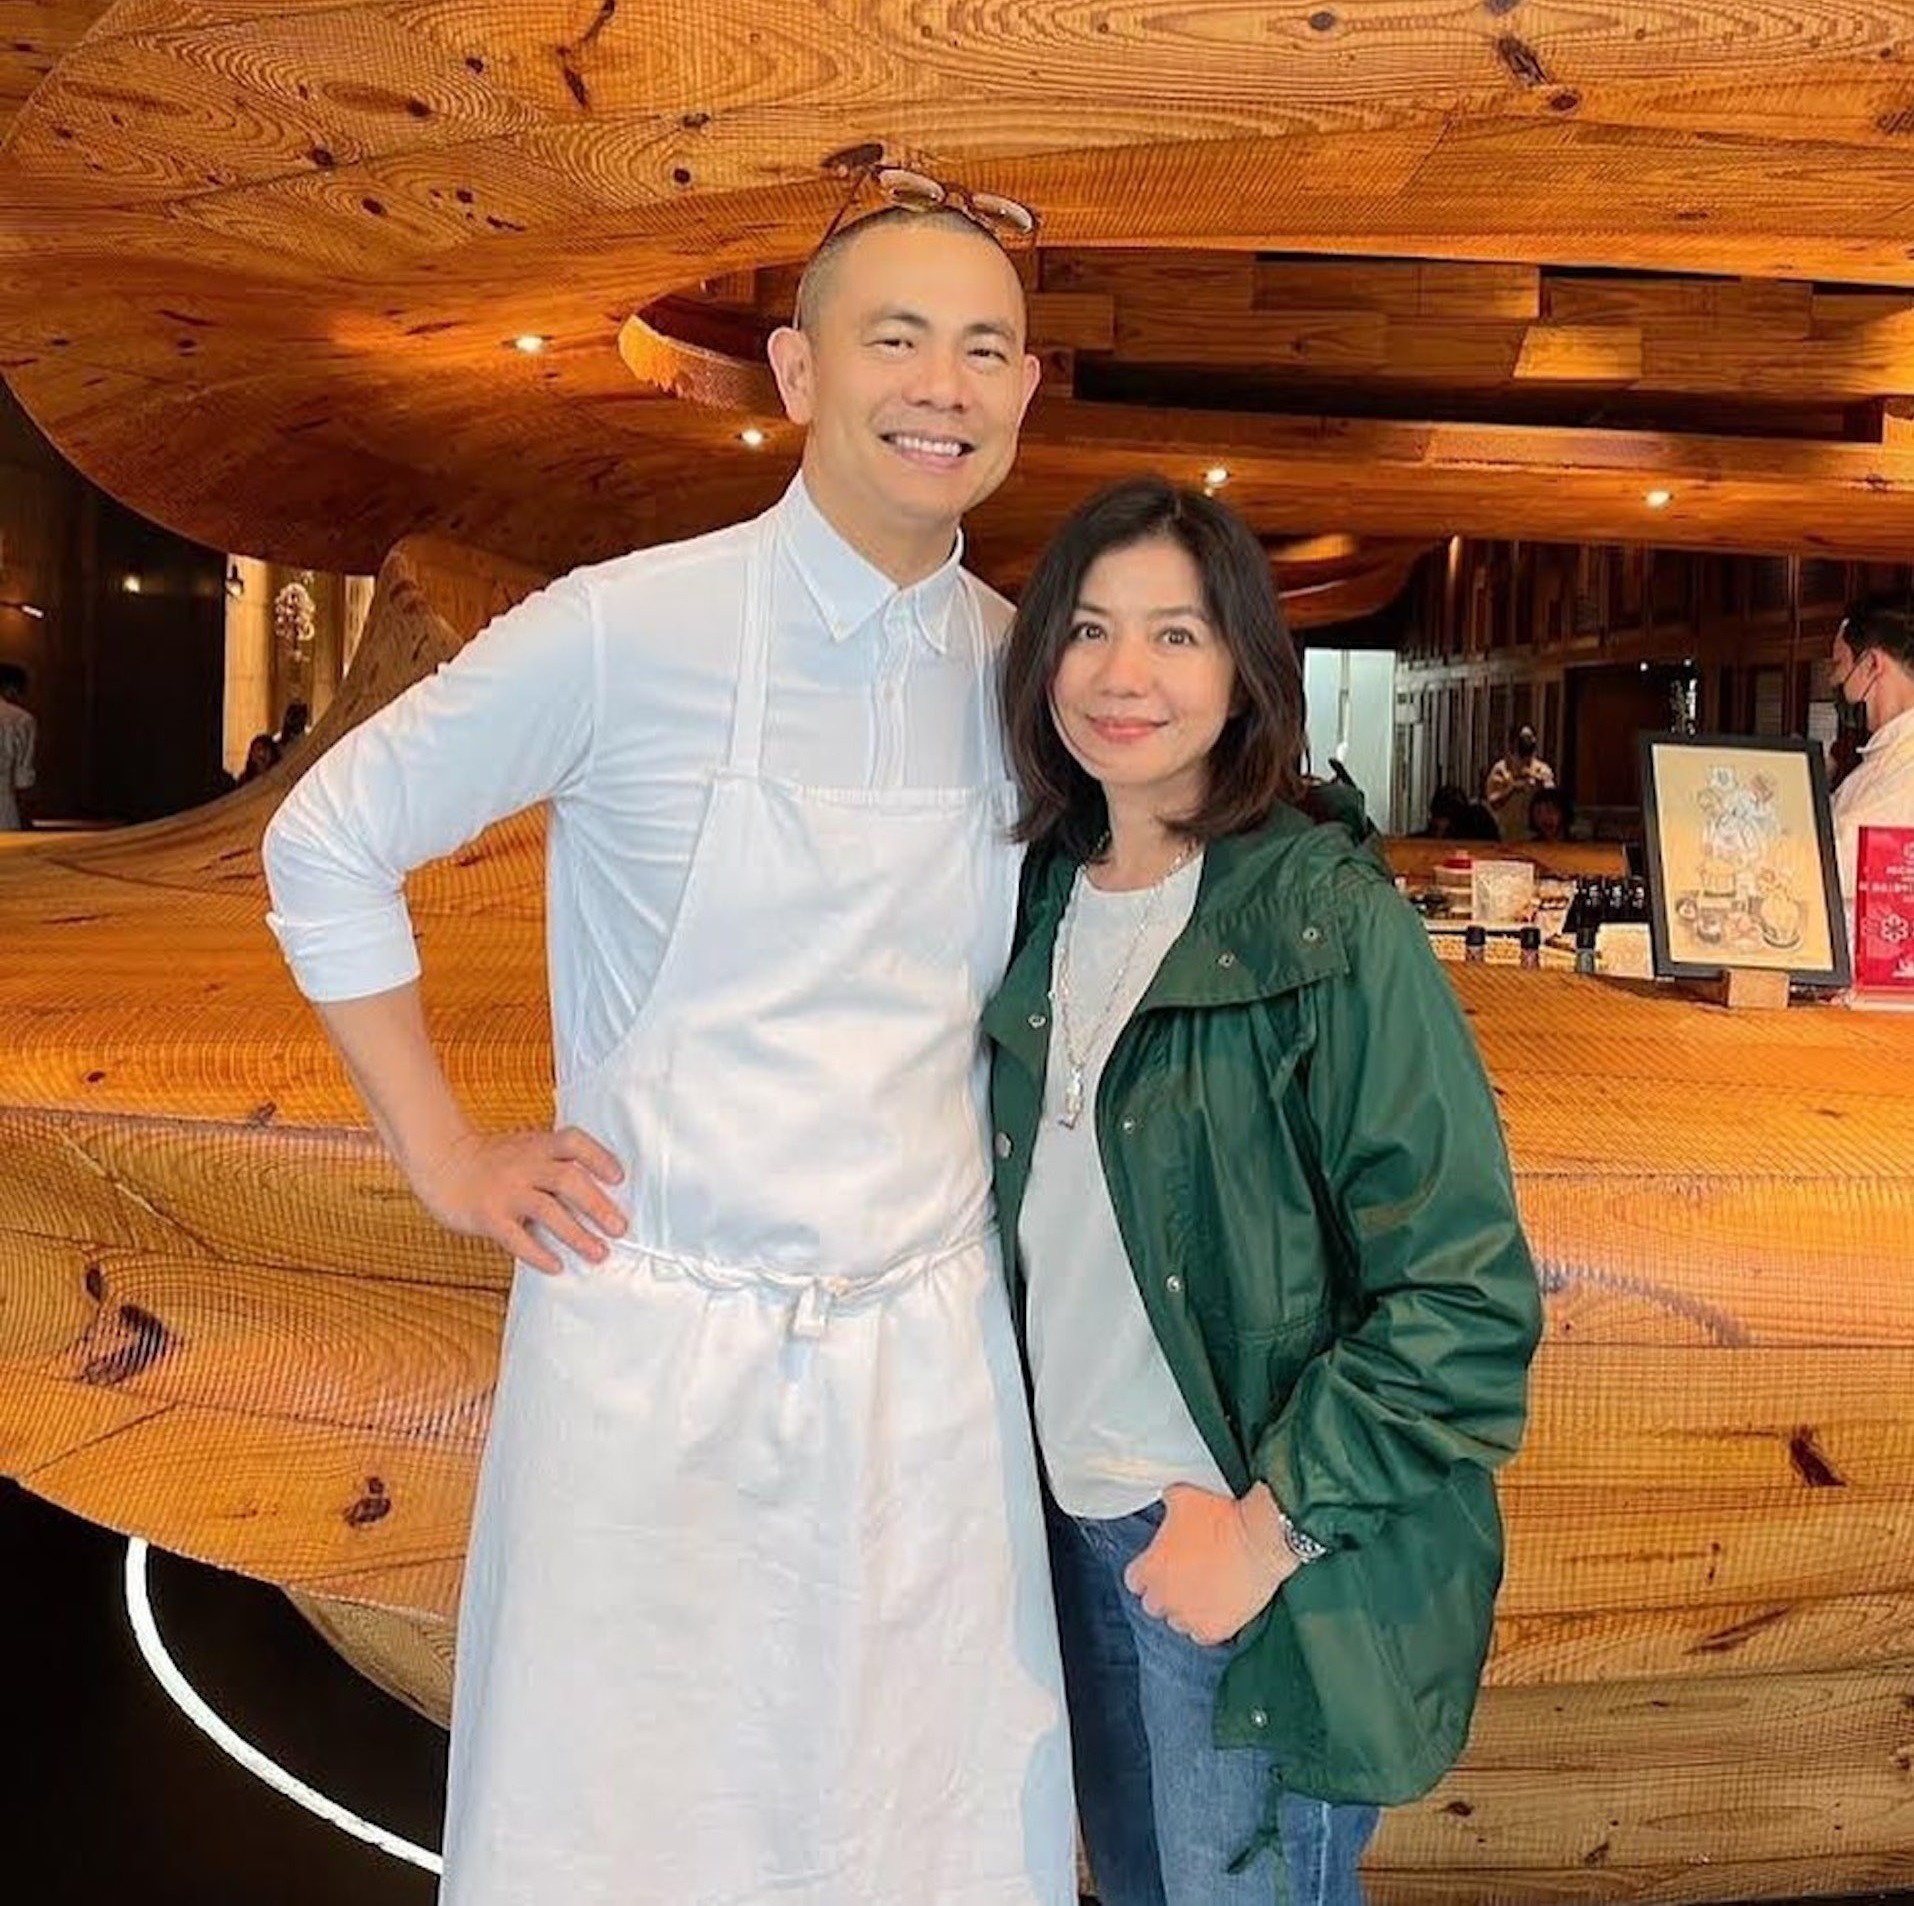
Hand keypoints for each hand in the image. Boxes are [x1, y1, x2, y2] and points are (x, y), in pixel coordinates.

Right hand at [409, 1126, 626, 1273]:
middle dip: (598, 1205)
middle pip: (568, 1180)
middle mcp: (524, 1165)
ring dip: (577, 1234)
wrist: (441, 1160)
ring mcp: (506, 1190)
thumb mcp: (524, 1148)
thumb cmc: (491, 1160)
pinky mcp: (488, 1216)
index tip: (619, 1178)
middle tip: (620, 1228)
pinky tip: (557, 1266)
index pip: (574, 1143)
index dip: (599, 1157)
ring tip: (599, 1253)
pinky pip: (517, 1238)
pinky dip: (539, 1254)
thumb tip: (596, 1194)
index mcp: (537, 1146)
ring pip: (548, 1210)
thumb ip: (552, 1163)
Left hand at [1123, 1482, 1299, 1645]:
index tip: (1160, 1566)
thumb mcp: (1184, 1497)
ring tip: (1205, 1590)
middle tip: (1185, 1576)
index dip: (1147, 1572)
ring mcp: (1190, 1617)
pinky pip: (1203, 1635)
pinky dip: (1209, 1623)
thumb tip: (1167, 1499)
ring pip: (1178, 1622)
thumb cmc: (1223, 1517)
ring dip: (1187, 1609)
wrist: (1260, 1538)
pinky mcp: (1215, 1631)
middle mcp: (1165, 1598)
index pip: (1134, 1580)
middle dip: (1166, 1592)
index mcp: (1151, 1568)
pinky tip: (1219, 1606)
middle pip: (1154, 1604)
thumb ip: (1166, 1503)